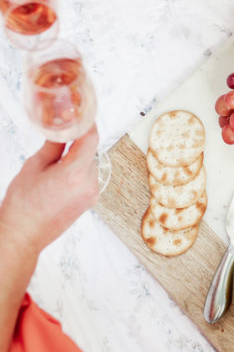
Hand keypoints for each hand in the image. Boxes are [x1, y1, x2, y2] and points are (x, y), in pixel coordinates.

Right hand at [0, 126, 99, 263]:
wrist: (23, 235)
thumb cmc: (23, 205)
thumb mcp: (34, 166)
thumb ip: (53, 145)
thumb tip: (61, 131)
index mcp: (75, 173)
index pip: (91, 138)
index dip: (86, 124)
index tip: (80, 116)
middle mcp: (88, 184)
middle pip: (89, 152)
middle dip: (75, 144)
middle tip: (60, 138)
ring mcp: (91, 195)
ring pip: (89, 165)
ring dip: (75, 160)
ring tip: (53, 167)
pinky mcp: (90, 202)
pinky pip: (88, 178)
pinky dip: (77, 173)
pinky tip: (58, 179)